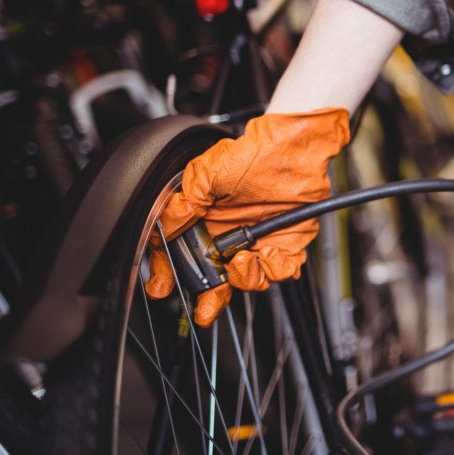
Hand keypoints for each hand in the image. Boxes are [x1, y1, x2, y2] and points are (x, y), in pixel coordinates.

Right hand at [144, 108, 349, 326]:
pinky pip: (281, 271)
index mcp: (207, 223)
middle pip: (216, 279)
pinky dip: (273, 269)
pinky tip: (267, 253)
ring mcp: (259, 243)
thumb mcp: (206, 174)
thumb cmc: (250, 154)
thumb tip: (163, 227)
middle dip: (208, 298)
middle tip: (203, 307)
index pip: (184, 257)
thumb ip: (184, 203)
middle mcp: (231, 237)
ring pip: (248, 281)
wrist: (291, 147)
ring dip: (242, 279)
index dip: (171, 274)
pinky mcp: (288, 244)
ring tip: (239, 262)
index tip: (162, 286)